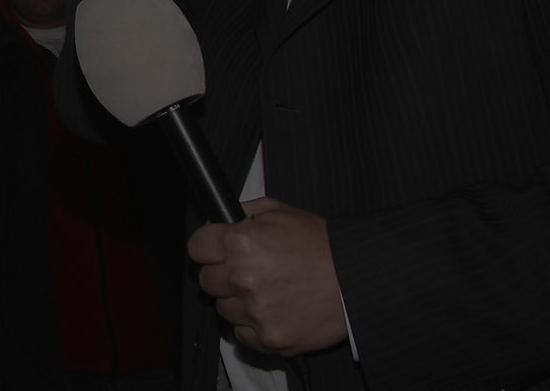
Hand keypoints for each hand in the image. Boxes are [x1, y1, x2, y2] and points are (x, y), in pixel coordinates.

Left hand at [188, 197, 346, 357]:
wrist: (353, 279)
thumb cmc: (319, 244)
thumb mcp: (279, 211)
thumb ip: (243, 212)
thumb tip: (218, 221)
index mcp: (241, 243)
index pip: (196, 248)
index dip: (207, 246)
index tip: (214, 249)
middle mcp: (243, 278)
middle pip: (206, 280)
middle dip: (222, 272)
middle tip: (246, 268)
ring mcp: (255, 312)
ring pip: (223, 309)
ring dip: (237, 300)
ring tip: (266, 288)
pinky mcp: (268, 339)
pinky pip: (241, 334)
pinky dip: (252, 324)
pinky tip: (272, 308)